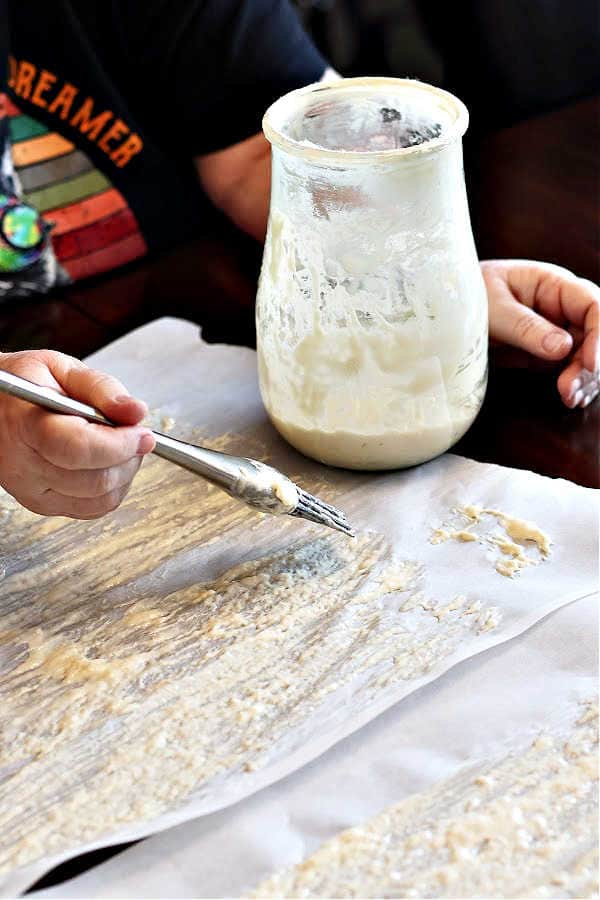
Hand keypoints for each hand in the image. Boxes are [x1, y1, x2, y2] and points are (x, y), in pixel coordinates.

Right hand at [0, 350, 154, 517]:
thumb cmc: (26, 384)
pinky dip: (113, 489)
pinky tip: (108, 464)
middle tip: (136, 435)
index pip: (76, 448)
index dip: (118, 444)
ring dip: (124, 474)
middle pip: (93, 480)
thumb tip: (136, 411)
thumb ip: (102, 388)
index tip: (141, 433)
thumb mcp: (62, 368)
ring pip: (99, 499)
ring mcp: (31, 489)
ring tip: (120, 446)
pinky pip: (92, 509)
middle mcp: (22, 465)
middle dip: (129, 458)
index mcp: (24, 424)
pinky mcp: (41, 504)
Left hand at [482, 260, 598, 407]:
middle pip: (595, 335)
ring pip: (588, 356)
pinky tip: (570, 399)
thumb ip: (525, 327)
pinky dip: (575, 385)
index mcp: (554, 285)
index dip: (599, 335)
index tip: (589, 363)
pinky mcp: (548, 355)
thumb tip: (562, 348)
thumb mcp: (493, 309)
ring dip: (585, 379)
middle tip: (568, 389)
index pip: (593, 305)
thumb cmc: (470, 297)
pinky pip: (572, 370)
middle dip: (590, 365)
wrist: (448, 312)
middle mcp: (563, 308)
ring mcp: (559, 332)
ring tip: (568, 398)